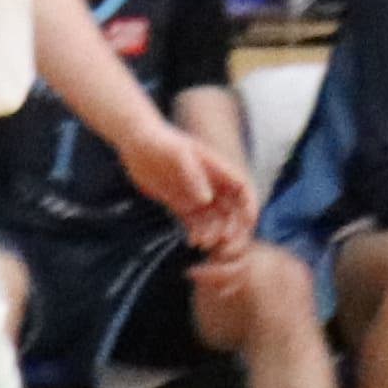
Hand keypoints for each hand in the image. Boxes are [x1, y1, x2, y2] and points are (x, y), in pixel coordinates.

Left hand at [129, 113, 259, 254]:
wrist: (137, 143)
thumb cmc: (160, 143)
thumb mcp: (178, 155)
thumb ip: (193, 176)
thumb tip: (206, 200)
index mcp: (217, 169)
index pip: (243, 189)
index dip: (250, 206)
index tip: (249, 223)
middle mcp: (211, 184)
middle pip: (233, 210)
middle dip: (234, 228)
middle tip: (226, 245)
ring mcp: (196, 195)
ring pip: (215, 220)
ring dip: (215, 234)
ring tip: (202, 242)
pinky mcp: (181, 204)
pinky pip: (196, 223)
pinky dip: (198, 233)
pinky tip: (193, 241)